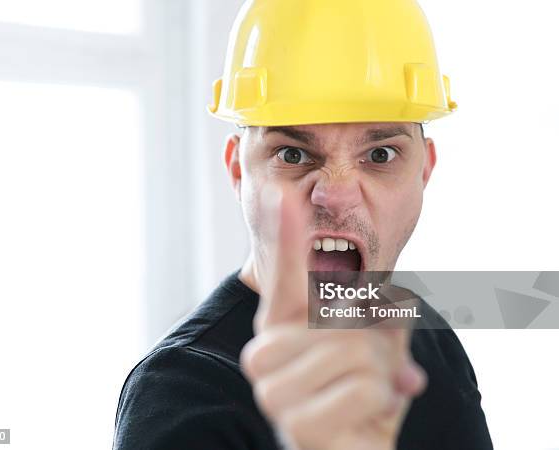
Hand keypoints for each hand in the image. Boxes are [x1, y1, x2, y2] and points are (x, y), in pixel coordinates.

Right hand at [241, 185, 426, 449]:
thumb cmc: (361, 397)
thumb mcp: (375, 348)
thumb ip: (383, 317)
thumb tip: (404, 300)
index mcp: (281, 327)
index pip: (284, 274)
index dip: (288, 234)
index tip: (283, 195)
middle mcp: (266, 354)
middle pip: (341, 316)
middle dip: (377, 343)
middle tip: (377, 370)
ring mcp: (274, 391)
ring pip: (355, 350)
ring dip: (382, 373)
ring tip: (371, 394)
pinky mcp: (296, 425)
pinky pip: (367, 388)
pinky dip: (384, 401)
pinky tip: (367, 416)